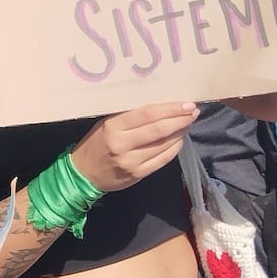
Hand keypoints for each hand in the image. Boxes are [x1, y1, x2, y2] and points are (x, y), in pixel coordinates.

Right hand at [70, 101, 197, 191]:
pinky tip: (178, 140)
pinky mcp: (138, 174)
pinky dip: (174, 148)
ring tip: (187, 123)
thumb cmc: (94, 143)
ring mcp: (131, 161)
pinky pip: (162, 159)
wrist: (83, 174)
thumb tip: (157, 107)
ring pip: (163, 145)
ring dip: (179, 133)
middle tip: (193, 111)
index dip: (169, 109)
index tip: (185, 103)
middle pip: (158, 130)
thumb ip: (127, 117)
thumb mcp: (104, 124)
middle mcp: (122, 144)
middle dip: (179, 120)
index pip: (146, 115)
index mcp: (112, 127)